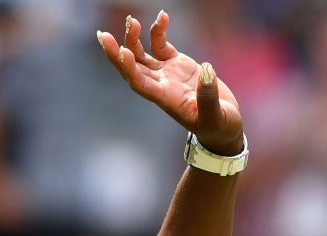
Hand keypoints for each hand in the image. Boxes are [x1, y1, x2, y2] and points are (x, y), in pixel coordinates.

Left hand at [98, 12, 242, 155]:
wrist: (222, 125)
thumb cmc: (218, 127)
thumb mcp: (216, 118)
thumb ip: (208, 97)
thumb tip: (206, 70)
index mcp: (165, 100)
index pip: (140, 84)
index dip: (129, 69)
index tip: (122, 52)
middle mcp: (160, 85)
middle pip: (131, 68)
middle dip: (116, 53)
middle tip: (103, 36)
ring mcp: (166, 73)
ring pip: (141, 55)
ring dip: (132, 39)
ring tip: (130, 20)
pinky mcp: (176, 64)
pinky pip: (160, 45)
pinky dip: (158, 31)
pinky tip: (162, 16)